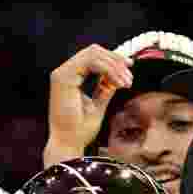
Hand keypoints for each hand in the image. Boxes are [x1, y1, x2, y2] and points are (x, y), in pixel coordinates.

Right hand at [44, 44, 132, 164]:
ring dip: (115, 66)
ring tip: (127, 82)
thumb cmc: (80, 129)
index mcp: (70, 77)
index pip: (93, 57)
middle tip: (130, 76)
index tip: (130, 67)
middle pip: (93, 51)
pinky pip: (91, 62)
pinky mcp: (63, 77)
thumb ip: (105, 88)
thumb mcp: (98, 104)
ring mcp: (62, 73)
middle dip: (116, 60)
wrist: (68, 142)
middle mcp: (64, 72)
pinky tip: (119, 83)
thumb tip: (116, 77)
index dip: (112, 58)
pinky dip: (109, 70)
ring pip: (93, 54)